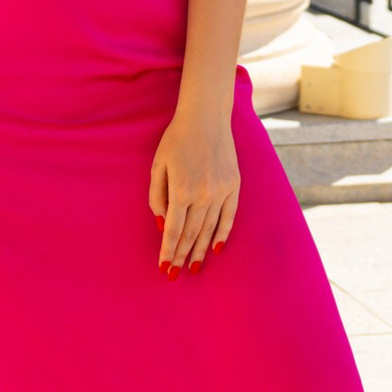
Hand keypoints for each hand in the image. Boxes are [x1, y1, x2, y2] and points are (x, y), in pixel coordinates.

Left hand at [150, 102, 240, 273]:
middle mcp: (203, 194)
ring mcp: (221, 191)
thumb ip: (157, 197)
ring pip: (210, 229)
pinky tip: (216, 249)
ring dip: (201, 250)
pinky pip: (228, 216)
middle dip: (182, 256)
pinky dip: (222, 234)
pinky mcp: (234, 185)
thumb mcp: (158, 165)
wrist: (206, 117)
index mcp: (181, 190)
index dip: (168, 251)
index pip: (173, 230)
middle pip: (191, 234)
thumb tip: (162, 224)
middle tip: (176, 275)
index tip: (164, 268)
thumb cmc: (176, 139)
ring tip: (195, 268)